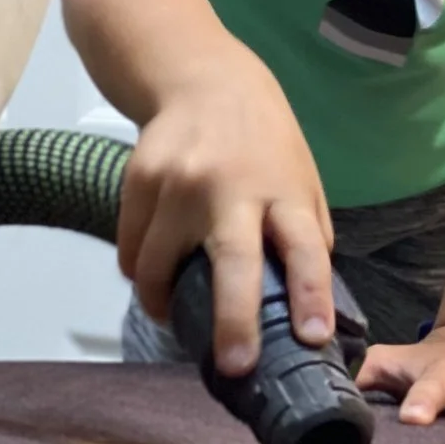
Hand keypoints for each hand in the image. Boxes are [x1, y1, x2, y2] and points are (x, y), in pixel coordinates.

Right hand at [119, 54, 334, 378]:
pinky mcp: (139, 179)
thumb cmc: (262, 139)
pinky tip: (152, 269)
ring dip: (163, 303)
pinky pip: (131, 249)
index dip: (311, 294)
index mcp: (283, 190)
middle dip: (234, 321)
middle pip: (233, 263)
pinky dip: (140, 271)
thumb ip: (305, 233)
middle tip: (234, 366)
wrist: (202, 77)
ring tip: (172, 312)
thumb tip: (305, 306)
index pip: (306, 247)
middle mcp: (232, 187)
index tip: (312, 337)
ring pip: (160, 266)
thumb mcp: (301, 176)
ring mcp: (179, 183)